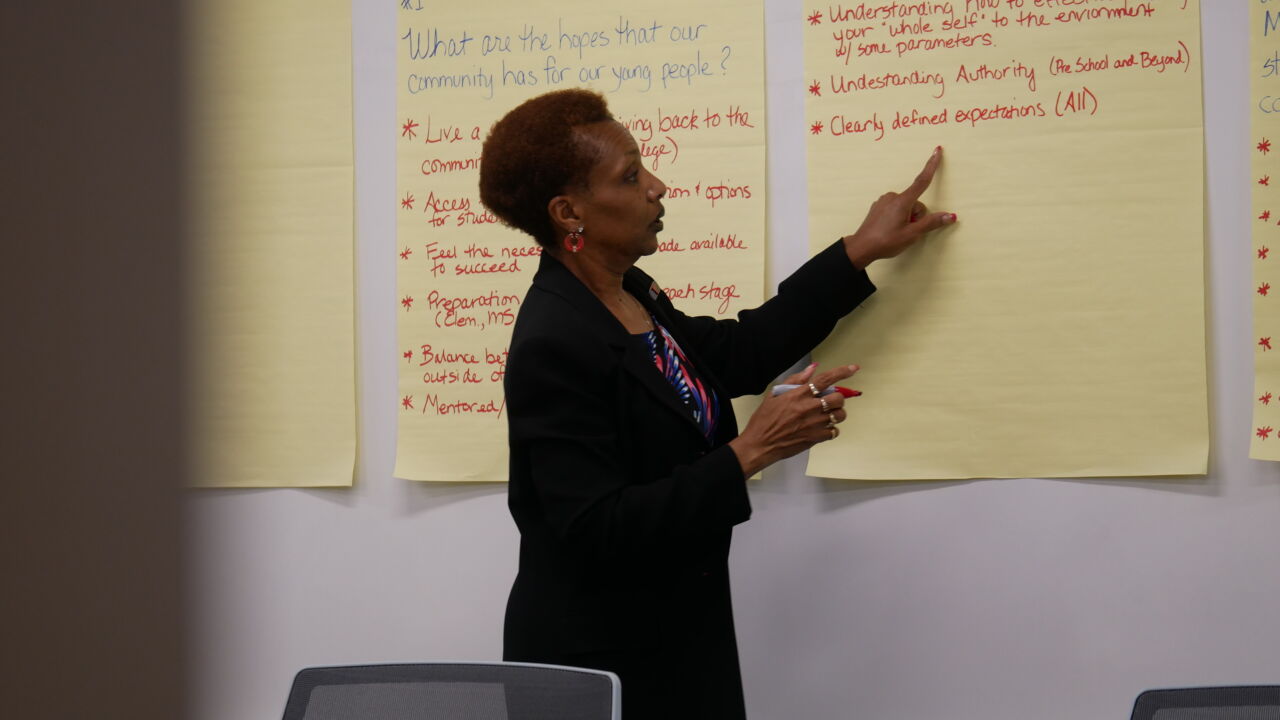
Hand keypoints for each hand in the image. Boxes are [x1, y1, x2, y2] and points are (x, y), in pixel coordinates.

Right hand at [728, 363, 858, 476]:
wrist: (760, 444)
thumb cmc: (764, 420)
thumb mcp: (774, 395)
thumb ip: (794, 380)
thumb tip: (811, 369)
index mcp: (798, 394)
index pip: (825, 379)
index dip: (842, 372)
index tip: (853, 369)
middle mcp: (809, 407)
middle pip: (838, 398)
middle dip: (838, 398)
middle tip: (830, 401)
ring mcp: (814, 424)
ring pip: (840, 415)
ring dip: (837, 413)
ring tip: (826, 415)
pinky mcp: (816, 438)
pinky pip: (835, 431)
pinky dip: (831, 429)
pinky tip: (821, 428)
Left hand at [842, 147, 956, 269]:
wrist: (861, 247)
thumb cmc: (886, 241)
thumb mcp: (912, 234)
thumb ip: (931, 223)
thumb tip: (950, 216)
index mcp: (902, 201)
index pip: (922, 181)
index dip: (932, 166)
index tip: (937, 151)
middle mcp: (892, 197)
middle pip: (915, 202)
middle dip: (916, 216)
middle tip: (907, 230)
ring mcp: (884, 201)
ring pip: (905, 206)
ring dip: (906, 217)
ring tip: (897, 231)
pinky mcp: (878, 206)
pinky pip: (895, 208)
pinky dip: (897, 217)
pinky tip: (890, 229)